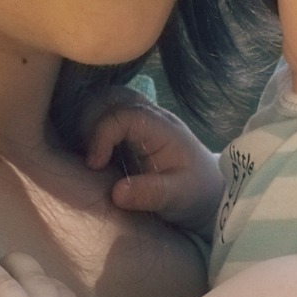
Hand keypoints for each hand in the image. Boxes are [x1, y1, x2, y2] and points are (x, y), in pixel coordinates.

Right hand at [85, 94, 223, 231]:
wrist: (210, 189)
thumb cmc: (196, 192)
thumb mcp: (178, 197)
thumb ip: (150, 193)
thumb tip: (116, 193)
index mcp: (162, 128)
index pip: (123, 115)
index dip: (101, 135)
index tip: (94, 165)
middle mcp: (151, 115)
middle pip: (111, 100)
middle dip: (90, 125)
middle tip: (87, 158)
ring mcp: (143, 118)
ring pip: (108, 102)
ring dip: (90, 123)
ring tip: (87, 154)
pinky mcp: (135, 127)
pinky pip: (110, 114)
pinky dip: (95, 127)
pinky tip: (93, 151)